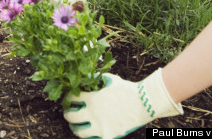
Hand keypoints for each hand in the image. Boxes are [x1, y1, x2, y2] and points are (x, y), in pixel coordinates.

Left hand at [64, 69, 182, 138]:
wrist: (144, 102)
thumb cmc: (127, 89)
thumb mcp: (110, 79)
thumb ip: (97, 79)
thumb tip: (87, 77)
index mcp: (92, 98)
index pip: (71, 99)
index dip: (67, 98)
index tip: (68, 99)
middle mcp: (93, 113)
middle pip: (70, 116)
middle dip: (67, 114)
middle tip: (68, 113)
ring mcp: (100, 126)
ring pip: (79, 131)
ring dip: (75, 128)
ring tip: (75, 126)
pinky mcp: (108, 135)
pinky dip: (89, 136)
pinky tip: (88, 133)